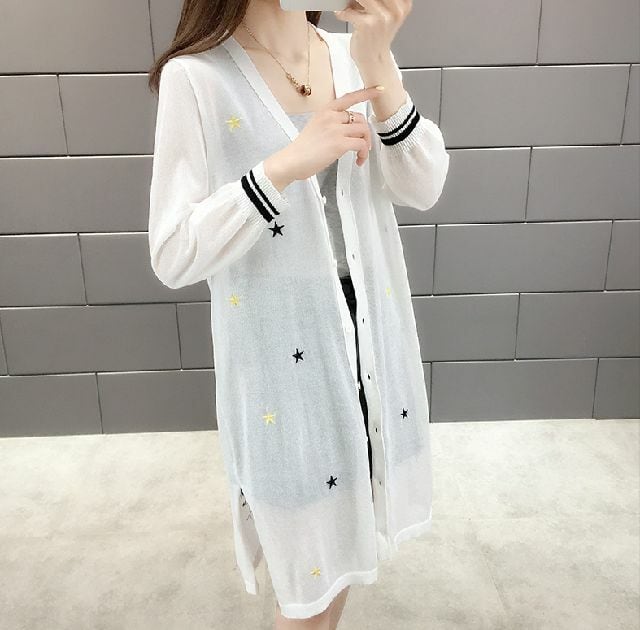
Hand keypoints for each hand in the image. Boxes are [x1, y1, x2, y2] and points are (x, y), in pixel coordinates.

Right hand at [265, 85, 384, 189]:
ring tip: (360, 155)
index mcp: (325, 111)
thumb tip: (347, 132)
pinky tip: (358, 161)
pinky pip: (361, 145)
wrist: (291, 161)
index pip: (349, 97)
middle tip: (363, 146)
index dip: (366, 93)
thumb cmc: (302, 149)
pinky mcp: (339, 143)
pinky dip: (363, 154)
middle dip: (365, 133)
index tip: (379, 90)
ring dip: (366, 145)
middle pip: (360, 119)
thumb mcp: (316, 127)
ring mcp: (336, 129)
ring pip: (363, 131)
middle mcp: (331, 116)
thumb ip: (331, 124)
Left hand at [334, 0, 411, 65]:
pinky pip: (349, 11)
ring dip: (351, 1)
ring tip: (348, 6)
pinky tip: (342, 15)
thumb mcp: (387, 16)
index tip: (363, 2)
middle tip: (354, 2)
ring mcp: (381, 18)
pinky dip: (343, 13)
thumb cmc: (377, 40)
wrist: (375, 62)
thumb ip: (380, 2)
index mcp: (403, 6)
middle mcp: (395, 11)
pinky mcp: (367, 25)